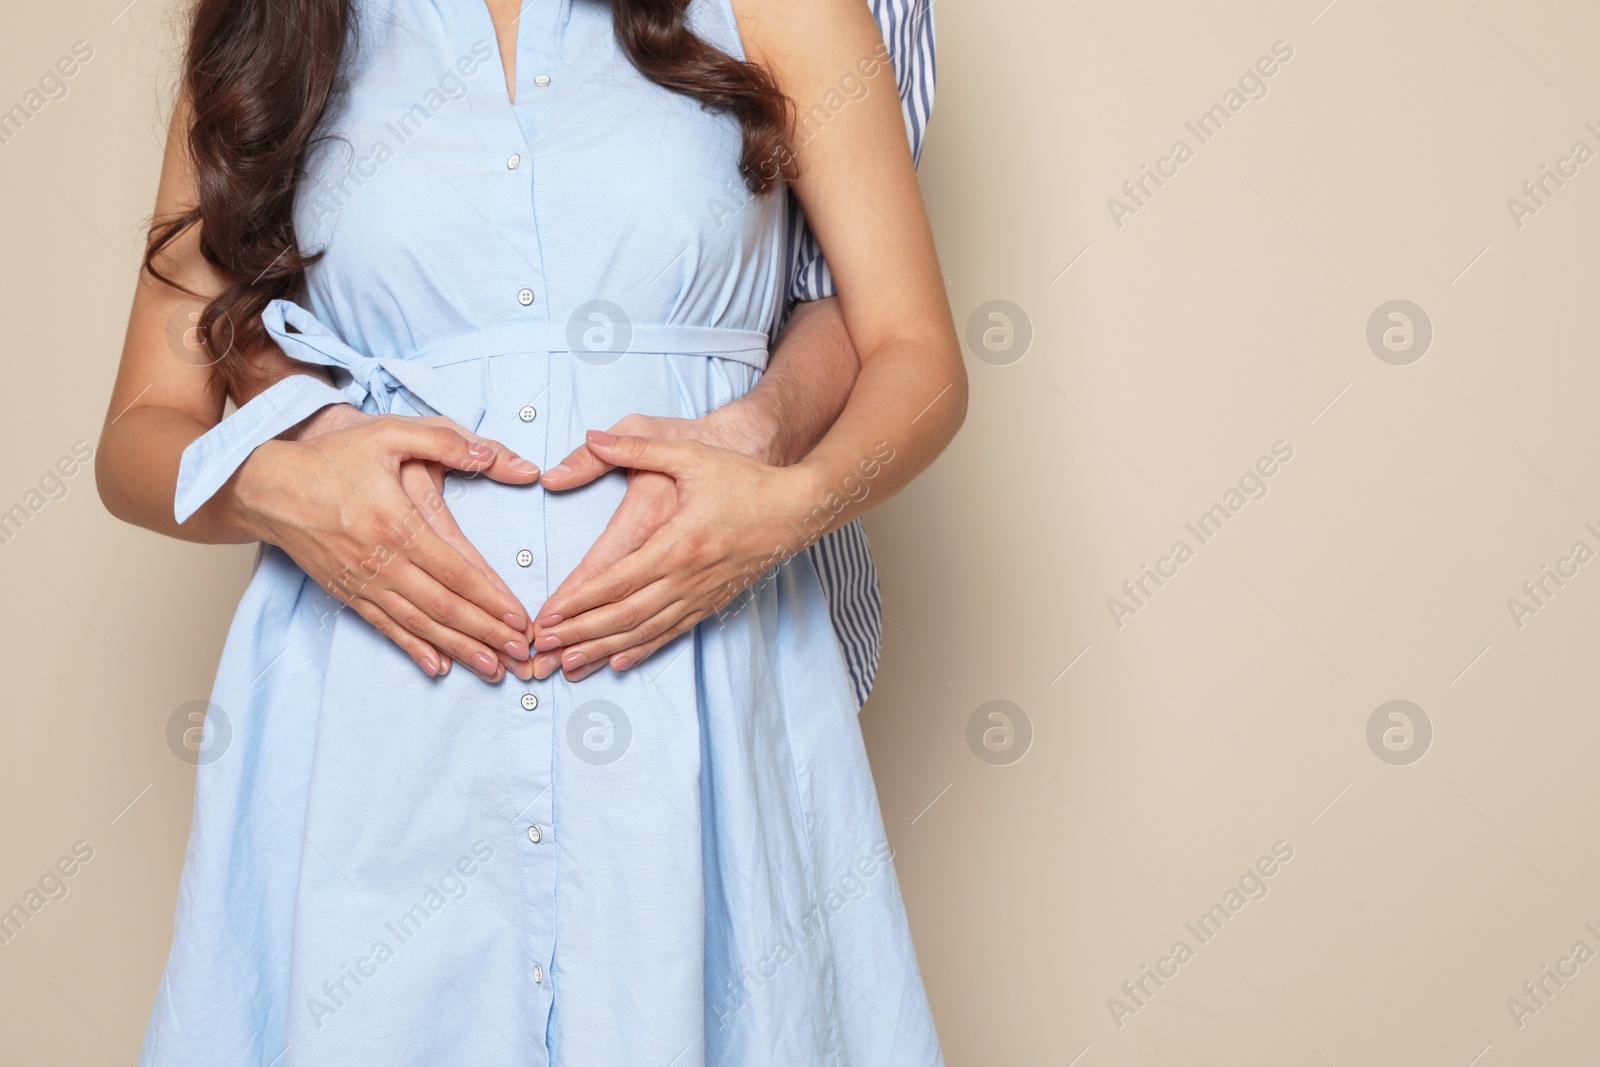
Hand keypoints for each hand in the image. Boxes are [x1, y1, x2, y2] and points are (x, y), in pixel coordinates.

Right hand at [234, 409, 540, 681]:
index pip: (456, 570)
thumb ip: (447, 441)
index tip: (520, 618)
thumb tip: (497, 456)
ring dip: (458, 648)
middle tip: (520, 655)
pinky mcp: (345, 592)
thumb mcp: (389, 433)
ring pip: (419, 623)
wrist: (265, 486)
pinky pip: (385, 627)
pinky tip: (438, 667)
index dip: (491, 597)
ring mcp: (361, 581)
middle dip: (486, 632)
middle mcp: (381, 560)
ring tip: (492, 668)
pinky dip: (414, 649)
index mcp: (397, 523)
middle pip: (444, 605)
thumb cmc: (330, 457)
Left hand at [530, 428, 826, 679]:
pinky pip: (671, 632)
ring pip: (644, 630)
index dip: (579, 601)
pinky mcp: (713, 602)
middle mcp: (687, 577)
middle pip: (624, 614)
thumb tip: (593, 437)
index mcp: (677, 542)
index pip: (617, 580)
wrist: (797, 508)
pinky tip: (618, 660)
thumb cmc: (745, 479)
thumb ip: (638, 446)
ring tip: (568, 664)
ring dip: (603, 648)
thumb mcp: (690, 454)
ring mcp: (701, 594)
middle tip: (543, 647)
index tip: (548, 616)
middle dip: (580, 634)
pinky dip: (642, 649)